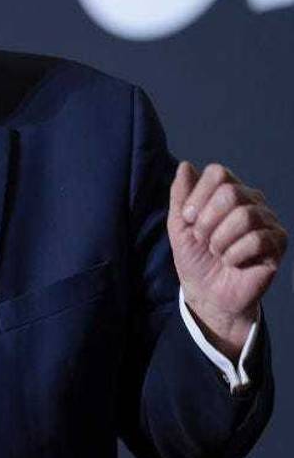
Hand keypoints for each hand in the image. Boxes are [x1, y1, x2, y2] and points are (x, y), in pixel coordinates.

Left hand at [169, 162, 287, 360]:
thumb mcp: (179, 225)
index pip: (218, 173)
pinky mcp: (278, 243)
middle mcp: (252, 201)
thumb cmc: (195, 257)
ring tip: (217, 252)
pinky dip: (234, 255)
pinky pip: (257, 240)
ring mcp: (268, 221)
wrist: (207, 292)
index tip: (188, 220)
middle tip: (203, 240)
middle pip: (230, 193)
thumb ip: (181, 195)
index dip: (198, 197)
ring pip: (245, 216)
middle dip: (207, 221)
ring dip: (220, 240)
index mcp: (228, 192)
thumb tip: (186, 165)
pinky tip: (233, 263)